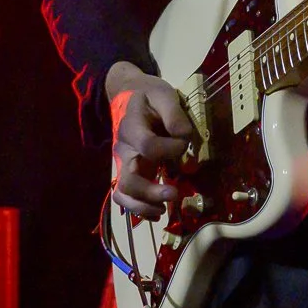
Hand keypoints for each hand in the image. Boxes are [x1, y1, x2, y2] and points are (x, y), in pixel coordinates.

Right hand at [107, 66, 196, 221]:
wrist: (128, 96)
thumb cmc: (149, 95)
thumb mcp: (164, 95)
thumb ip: (175, 115)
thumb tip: (184, 139)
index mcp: (131, 127)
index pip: (147, 145)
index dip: (169, 149)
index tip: (185, 143)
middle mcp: (123, 150)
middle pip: (128, 179)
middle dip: (150, 192)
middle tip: (174, 194)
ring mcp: (123, 164)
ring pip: (122, 193)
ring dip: (142, 206)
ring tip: (164, 210)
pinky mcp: (128, 172)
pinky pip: (125, 196)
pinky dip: (139, 209)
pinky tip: (158, 212)